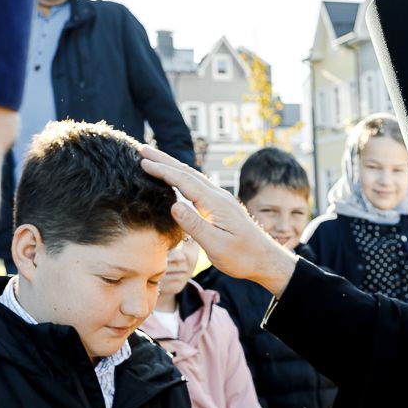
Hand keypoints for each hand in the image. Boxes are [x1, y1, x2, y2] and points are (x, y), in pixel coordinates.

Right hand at [138, 145, 297, 295]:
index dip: (163, 170)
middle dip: (164, 160)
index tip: (143, 161)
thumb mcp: (217, 245)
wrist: (265, 259)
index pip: (184, 181)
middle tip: (141, 149)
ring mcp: (220, 200)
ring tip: (153, 158)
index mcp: (215, 203)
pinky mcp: (220, 206)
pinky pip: (197, 186)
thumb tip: (174, 204)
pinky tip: (175, 178)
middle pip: (187, 172)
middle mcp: (218, 196)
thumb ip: (195, 225)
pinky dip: (181, 178)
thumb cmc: (242, 256)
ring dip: (172, 166)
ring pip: (192, 177)